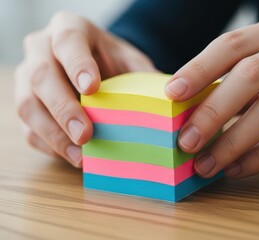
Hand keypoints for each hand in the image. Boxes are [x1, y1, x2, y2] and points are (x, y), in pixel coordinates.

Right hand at [15, 11, 155, 166]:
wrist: (91, 66)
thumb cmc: (111, 62)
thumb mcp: (130, 61)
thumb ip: (143, 76)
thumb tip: (169, 102)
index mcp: (69, 29)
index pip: (68, 41)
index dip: (77, 64)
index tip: (92, 89)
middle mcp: (42, 49)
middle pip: (42, 76)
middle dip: (63, 108)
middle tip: (86, 134)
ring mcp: (28, 77)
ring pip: (28, 105)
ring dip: (54, 133)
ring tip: (80, 155)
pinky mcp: (27, 104)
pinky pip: (29, 128)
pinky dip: (50, 145)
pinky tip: (72, 156)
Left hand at [165, 13, 258, 177]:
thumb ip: (237, 77)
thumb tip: (189, 108)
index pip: (232, 44)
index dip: (199, 69)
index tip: (172, 94)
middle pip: (250, 75)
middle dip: (212, 111)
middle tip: (186, 142)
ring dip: (231, 142)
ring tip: (205, 165)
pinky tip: (236, 169)